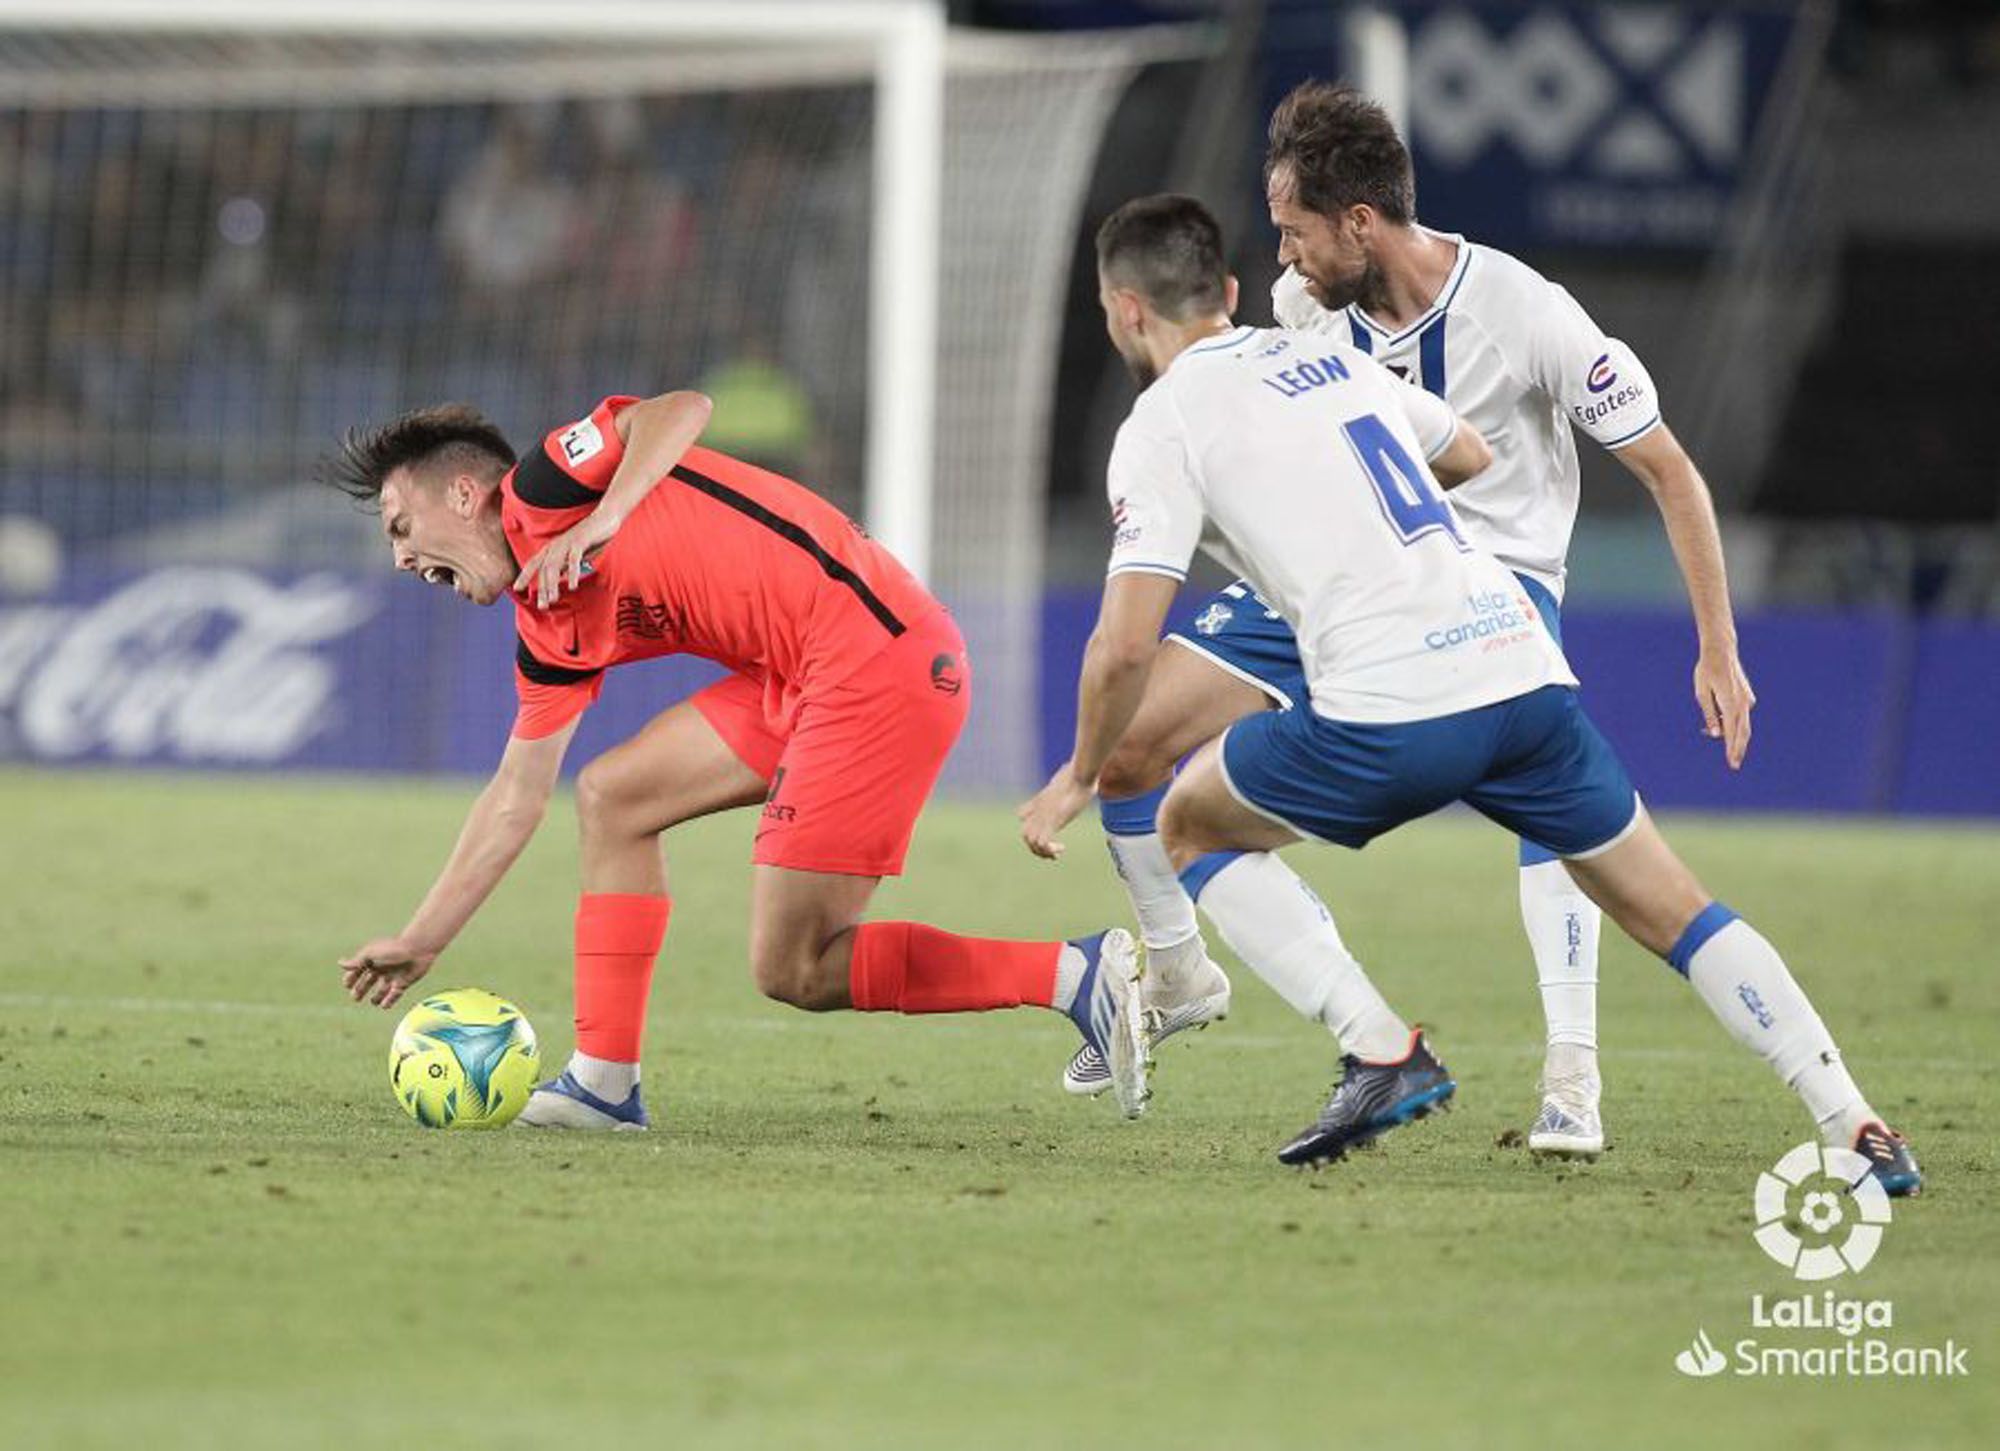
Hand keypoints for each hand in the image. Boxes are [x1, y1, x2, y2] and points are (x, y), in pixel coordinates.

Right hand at [339, 937, 437, 1009]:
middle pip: (366, 983)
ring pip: (380, 991)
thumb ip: (356, 961)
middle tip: (356, 998)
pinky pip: (393, 996)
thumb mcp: (371, 954)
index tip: (348, 985)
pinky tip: (383, 1005)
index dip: (350, 979)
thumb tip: (340, 963)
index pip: (356, 972)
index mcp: (372, 960)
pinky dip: (388, 1002)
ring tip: (373, 1001)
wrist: (417, 950)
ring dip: (376, 998)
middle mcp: (381, 969)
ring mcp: (392, 977)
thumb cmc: (393, 949)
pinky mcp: (402, 984)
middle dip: (359, 991)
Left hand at [513, 506, 623, 607]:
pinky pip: (573, 560)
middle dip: (542, 588)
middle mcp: (556, 545)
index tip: (517, 588)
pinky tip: (573, 586)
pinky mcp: (580, 541)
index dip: (524, 575)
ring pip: (554, 566)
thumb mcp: (576, 554)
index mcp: (553, 548)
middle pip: (543, 569)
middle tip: (542, 606)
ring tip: (553, 599)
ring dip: (553, 584)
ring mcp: (567, 543)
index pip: (534, 563)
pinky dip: (572, 573)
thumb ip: (567, 564)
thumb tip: (561, 577)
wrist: (606, 518)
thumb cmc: (591, 537)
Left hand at [1018, 763, 1094, 859]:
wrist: (1080, 773)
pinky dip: (1049, 850)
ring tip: (1056, 854)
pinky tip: (1061, 849)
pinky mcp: (1053, 821)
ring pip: (1030, 841)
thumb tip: (1076, 765)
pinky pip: (1042, 843)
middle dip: (1036, 847)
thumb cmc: (1080, 771)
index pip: (1022, 815)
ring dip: (1042, 852)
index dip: (1030, 826)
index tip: (1047, 831)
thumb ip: (1068, 773)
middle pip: (1025, 834)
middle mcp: (1039, 810)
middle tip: (1053, 852)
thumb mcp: (1070, 772)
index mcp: (1041, 799)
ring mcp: (1044, 816)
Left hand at [1694, 649, 1755, 769]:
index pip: (1732, 732)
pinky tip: (1720, 723)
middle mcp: (1743, 703)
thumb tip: (1717, 734)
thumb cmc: (1707, 671)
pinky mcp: (1747, 697)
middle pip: (1743, 732)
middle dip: (1738, 749)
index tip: (1732, 763)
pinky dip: (1733, 722)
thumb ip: (1709, 715)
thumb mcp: (1701, 693)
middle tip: (1734, 765)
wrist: (1721, 651)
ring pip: (1743, 724)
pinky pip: (1741, 715)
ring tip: (1723, 745)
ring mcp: (1747, 699)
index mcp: (1730, 703)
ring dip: (1734, 736)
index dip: (1731, 749)